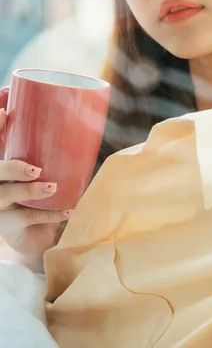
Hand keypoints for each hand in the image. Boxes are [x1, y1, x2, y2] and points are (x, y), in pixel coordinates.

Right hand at [0, 109, 70, 266]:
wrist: (32, 234)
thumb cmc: (35, 193)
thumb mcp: (37, 168)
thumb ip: (41, 146)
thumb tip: (57, 114)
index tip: (4, 114)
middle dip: (10, 167)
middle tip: (35, 168)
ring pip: (4, 196)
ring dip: (29, 191)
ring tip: (52, 187)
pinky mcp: (7, 226)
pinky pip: (26, 219)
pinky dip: (50, 214)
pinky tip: (68, 210)